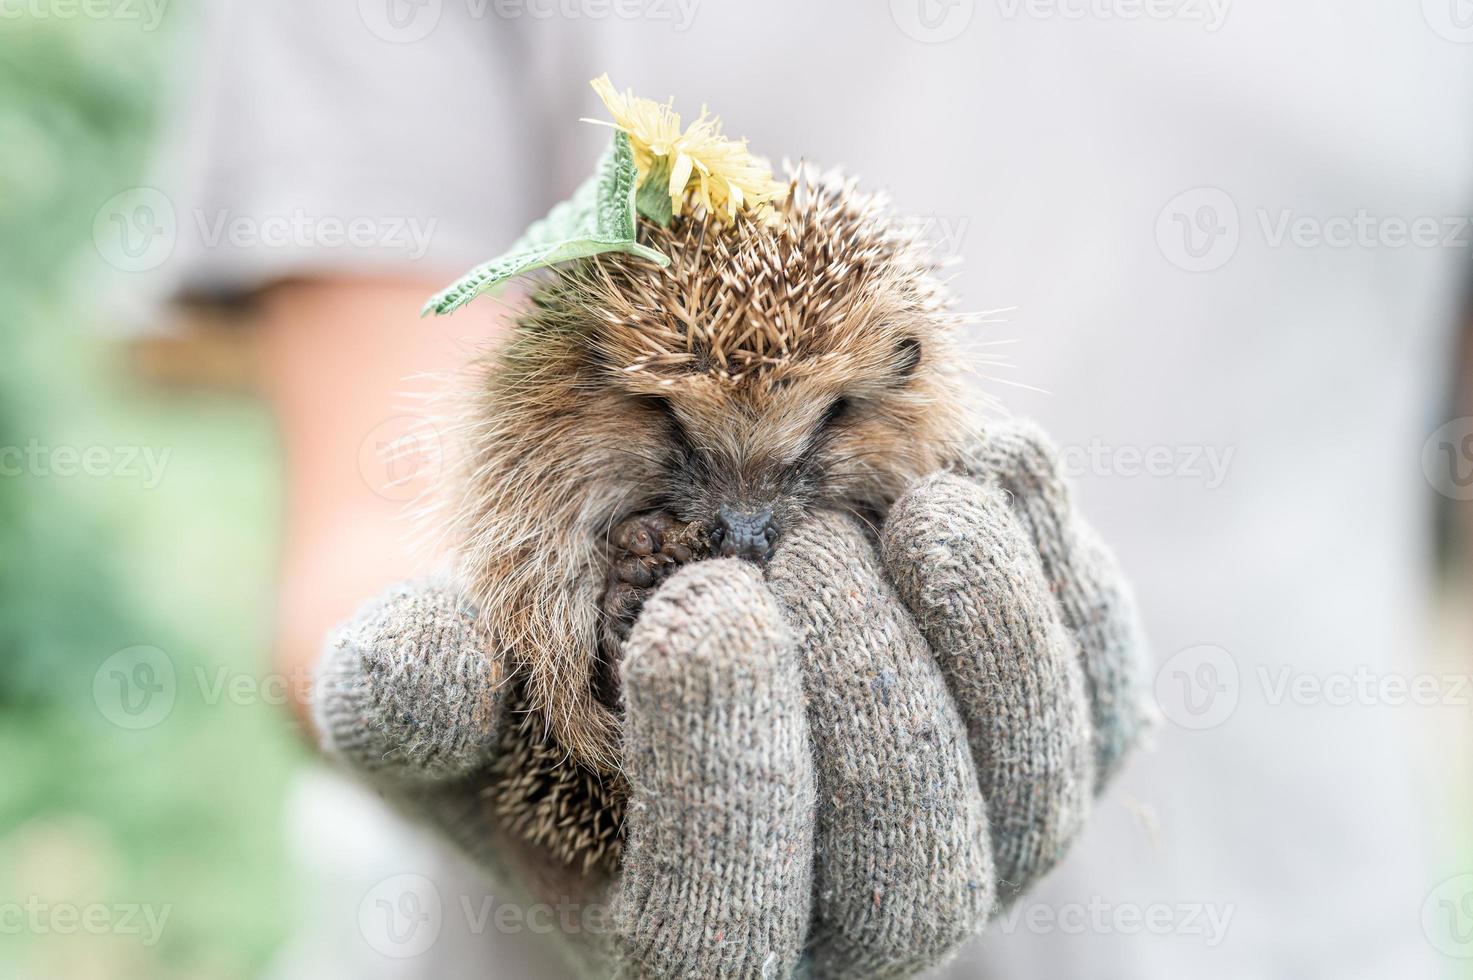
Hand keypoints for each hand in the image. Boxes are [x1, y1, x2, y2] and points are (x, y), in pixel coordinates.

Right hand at [313, 419, 1149, 977]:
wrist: (645, 598)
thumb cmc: (524, 661)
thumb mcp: (423, 668)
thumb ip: (405, 687)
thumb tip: (441, 666)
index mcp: (692, 930)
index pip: (728, 922)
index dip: (729, 777)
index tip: (702, 606)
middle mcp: (855, 912)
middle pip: (912, 867)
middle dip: (869, 691)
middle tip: (810, 539)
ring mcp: (975, 826)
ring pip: (1037, 786)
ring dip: (995, 635)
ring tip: (922, 498)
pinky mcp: (1049, 728)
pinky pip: (1106, 685)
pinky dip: (1067, 576)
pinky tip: (998, 467)